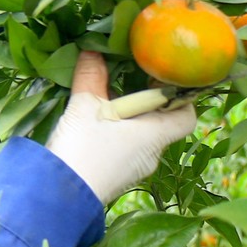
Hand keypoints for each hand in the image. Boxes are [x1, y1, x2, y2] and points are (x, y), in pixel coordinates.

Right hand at [44, 51, 197, 205]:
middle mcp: (153, 154)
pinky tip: (97, 124)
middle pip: (163, 123)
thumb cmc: (81, 148)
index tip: (162, 81)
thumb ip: (92, 75)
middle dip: (149, 103)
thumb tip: (93, 49)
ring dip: (130, 119)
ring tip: (109, 99)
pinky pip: (128, 149)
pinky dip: (119, 134)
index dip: (182, 97)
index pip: (187, 116)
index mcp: (155, 134)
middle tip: (131, 80)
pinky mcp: (118, 177)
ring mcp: (136, 169)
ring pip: (143, 137)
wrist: (58, 196)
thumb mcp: (84, 105)